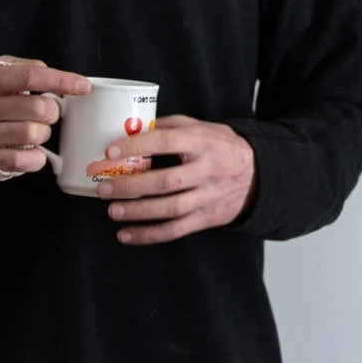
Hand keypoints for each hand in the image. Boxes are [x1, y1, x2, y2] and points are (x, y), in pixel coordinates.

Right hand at [0, 61, 89, 175]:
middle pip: (38, 107)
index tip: (83, 86)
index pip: (30, 76)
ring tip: (36, 131)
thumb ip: (22, 68)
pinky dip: (36, 158)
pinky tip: (33, 151)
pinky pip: (22, 160)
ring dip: (44, 133)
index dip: (61, 80)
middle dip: (52, 112)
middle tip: (47, 113)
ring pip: (33, 133)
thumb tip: (50, 71)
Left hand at [91, 115, 256, 243]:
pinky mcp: (207, 218)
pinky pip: (175, 230)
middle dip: (131, 185)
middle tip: (104, 187)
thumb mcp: (202, 128)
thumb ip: (170, 127)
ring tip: (112, 210)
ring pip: (170, 209)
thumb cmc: (221, 147)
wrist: (258, 174)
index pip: (168, 142)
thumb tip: (132, 128)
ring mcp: (208, 196)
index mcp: (204, 142)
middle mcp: (207, 170)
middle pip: (166, 181)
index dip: (138, 146)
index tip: (110, 150)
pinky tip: (125, 235)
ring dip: (137, 212)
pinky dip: (148, 235)